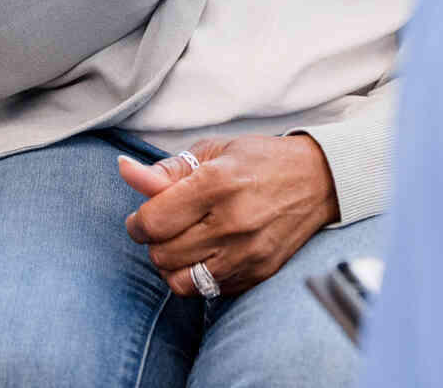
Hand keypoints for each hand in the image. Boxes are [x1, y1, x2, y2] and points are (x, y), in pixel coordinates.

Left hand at [117, 134, 339, 298]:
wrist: (318, 180)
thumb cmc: (258, 160)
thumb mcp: (212, 151)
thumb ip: (166, 170)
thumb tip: (124, 170)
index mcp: (217, 184)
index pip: (153, 221)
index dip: (138, 222)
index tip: (143, 217)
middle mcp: (233, 222)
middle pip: (163, 254)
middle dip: (154, 242)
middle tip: (165, 227)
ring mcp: (248, 253)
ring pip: (181, 282)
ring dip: (172, 265)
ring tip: (181, 244)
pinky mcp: (259, 273)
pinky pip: (209, 291)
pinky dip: (198, 277)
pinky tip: (206, 254)